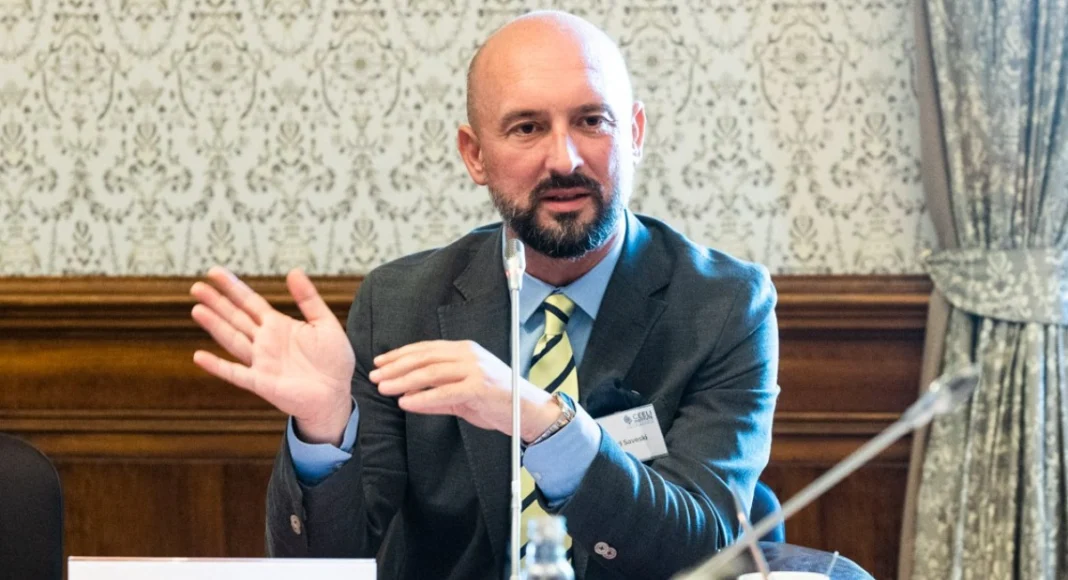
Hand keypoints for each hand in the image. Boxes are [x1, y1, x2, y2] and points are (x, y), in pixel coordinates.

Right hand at [190, 266, 355, 444]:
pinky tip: (199, 356)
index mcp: (278, 325)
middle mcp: (265, 341)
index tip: (214, 272)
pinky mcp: (261, 382)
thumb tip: (294, 271)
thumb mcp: (325, 323)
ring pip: (232, 339)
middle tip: (196, 287)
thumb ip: (308, 299)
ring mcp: (261, 362)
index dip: (233, 287)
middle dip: (217, 302)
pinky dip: (218, 366)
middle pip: (236, 317)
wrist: (336, 394)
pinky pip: (235, 373)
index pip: (250, 302)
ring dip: (215, 326)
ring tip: (197, 309)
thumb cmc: (333, 361)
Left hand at [370, 340, 560, 440]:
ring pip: (431, 372)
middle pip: (424, 357)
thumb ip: (437, 395)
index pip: (426, 349)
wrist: (530, 412)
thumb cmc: (497, 402)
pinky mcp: (479, 387)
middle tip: (374, 376)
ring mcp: (475, 369)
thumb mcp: (462, 396)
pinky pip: (444, 392)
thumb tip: (408, 397)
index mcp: (464, 350)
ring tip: (383, 388)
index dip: (399, 355)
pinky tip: (406, 402)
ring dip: (403, 380)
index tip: (379, 363)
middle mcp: (468, 354)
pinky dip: (423, 397)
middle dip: (395, 367)